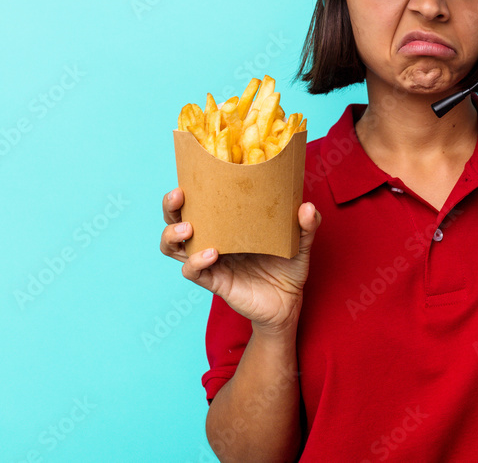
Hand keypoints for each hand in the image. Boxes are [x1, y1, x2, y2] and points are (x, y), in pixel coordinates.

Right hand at [159, 187, 321, 333]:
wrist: (289, 302)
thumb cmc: (288, 266)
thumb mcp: (301, 242)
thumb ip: (307, 225)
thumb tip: (306, 206)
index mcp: (227, 224)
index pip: (198, 202)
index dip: (188, 189)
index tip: (191, 175)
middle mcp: (212, 240)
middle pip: (175, 220)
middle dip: (170, 207)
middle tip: (178, 195)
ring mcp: (210, 262)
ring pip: (172, 248)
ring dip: (172, 235)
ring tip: (189, 228)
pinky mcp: (214, 281)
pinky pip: (192, 272)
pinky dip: (196, 262)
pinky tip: (212, 253)